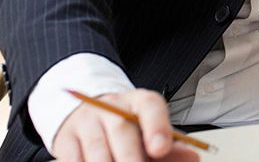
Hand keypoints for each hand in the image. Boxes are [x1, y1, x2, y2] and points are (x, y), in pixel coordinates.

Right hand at [51, 89, 198, 161]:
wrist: (85, 115)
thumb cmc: (126, 128)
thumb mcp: (149, 131)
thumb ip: (170, 147)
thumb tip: (193, 158)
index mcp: (139, 102)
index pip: (150, 106)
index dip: (157, 127)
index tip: (161, 149)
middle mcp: (111, 107)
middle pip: (121, 130)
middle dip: (131, 159)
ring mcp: (86, 121)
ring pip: (97, 150)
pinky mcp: (65, 139)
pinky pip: (74, 159)